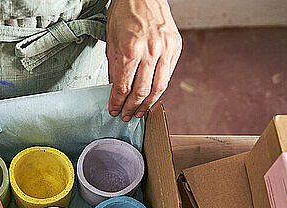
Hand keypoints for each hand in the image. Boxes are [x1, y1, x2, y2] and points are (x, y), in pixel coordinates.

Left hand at [106, 0, 181, 120]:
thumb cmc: (124, 12)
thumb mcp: (111, 42)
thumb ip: (115, 68)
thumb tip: (116, 90)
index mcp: (130, 49)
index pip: (123, 87)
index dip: (117, 103)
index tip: (114, 110)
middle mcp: (150, 50)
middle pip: (141, 91)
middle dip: (131, 108)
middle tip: (126, 116)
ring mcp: (165, 49)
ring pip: (158, 87)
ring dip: (147, 104)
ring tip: (139, 112)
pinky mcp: (175, 47)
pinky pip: (167, 75)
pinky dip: (159, 89)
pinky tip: (152, 96)